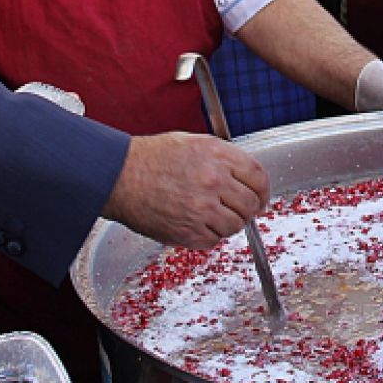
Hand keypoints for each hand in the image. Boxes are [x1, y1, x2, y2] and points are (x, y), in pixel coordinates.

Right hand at [104, 133, 269, 248]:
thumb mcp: (193, 142)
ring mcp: (203, 208)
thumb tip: (245, 178)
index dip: (263, 190)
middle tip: (237, 209)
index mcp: (218, 155)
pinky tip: (195, 223)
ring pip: (236, 225)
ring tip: (211, 215)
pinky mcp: (190, 231)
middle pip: (251, 204)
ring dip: (228, 223)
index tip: (260, 197)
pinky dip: (209, 235)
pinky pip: (214, 240)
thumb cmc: (150, 158)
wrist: (118, 176)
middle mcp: (214, 181)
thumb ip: (223, 158)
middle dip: (248, 209)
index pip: (259, 177)